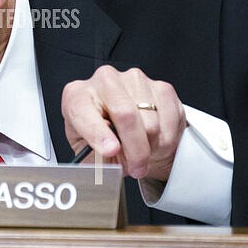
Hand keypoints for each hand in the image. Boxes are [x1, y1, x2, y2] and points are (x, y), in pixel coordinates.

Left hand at [61, 65, 185, 180]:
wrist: (124, 127)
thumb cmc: (102, 138)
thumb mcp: (89, 152)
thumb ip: (95, 157)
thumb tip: (108, 159)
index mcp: (77, 96)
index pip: (85, 112)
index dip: (99, 133)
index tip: (111, 150)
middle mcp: (105, 80)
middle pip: (126, 114)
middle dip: (135, 150)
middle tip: (136, 168)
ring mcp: (134, 80)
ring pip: (151, 122)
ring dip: (150, 146)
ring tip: (142, 151)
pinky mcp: (161, 87)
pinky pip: (170, 120)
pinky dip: (166, 139)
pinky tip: (154, 140)